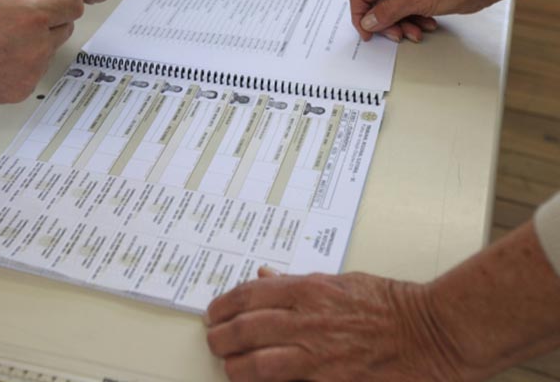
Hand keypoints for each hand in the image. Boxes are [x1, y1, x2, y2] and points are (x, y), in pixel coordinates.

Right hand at [0, 0, 83, 102]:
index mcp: (32, 17)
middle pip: (66, 27)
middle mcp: (38, 48)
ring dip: (36, 41)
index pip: (74, 4)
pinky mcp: (22, 90)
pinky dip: (22, 62)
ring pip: (50, 50)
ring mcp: (31, 72)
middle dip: (50, 18)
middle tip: (16, 15)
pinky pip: (34, 70)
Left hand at [205, 268, 464, 381]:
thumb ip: (299, 282)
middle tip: (214, 341)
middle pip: (245, 329)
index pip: (249, 295)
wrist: (434, 332)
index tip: (214, 313)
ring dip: (235, 366)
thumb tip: (266, 276)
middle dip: (221, 337)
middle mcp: (307, 319)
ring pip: (257, 363)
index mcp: (308, 289)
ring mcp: (318, 354)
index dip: (224, 305)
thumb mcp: (341, 280)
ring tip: (229, 366)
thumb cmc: (392, 304)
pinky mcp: (332, 381)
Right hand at [349, 0, 528, 42]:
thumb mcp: (415, 1)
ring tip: (416, 31)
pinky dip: (413, 23)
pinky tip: (425, 24)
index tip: (367, 33)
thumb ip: (387, 12)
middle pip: (375, 8)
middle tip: (397, 34)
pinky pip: (404, 16)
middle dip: (387, 24)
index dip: (360, 16)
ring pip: (390, 15)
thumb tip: (368, 22)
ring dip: (402, 26)